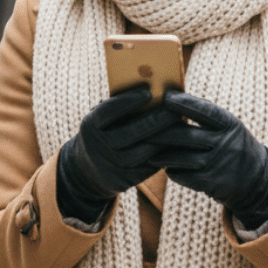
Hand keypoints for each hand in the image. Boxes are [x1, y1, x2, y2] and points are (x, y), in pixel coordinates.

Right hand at [57, 86, 181, 221]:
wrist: (87, 171)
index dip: (128, 101)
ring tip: (180, 126)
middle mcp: (98, 146)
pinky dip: (163, 155)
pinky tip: (177, 143)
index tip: (148, 92)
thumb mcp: (103, 120)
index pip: (108, 111)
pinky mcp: (124, 181)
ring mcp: (110, 165)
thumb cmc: (104, 133)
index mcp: (91, 125)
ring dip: (164, 139)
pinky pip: (148, 167)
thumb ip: (120, 107)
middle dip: (156, 120)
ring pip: (142, 152)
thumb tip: (152, 87)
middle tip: (176, 110)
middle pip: (130, 133)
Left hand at [148, 90, 267, 229]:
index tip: (165, 97)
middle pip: (187, 135)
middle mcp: (226, 144)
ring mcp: (218, 165)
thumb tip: (172, 100)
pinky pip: (183, 176)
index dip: (185, 104)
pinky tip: (164, 165)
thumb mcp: (229, 127)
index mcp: (230, 124)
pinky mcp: (211, 183)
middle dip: (162, 131)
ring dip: (161, 153)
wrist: (256, 180)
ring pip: (181, 158)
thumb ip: (206, 116)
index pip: (205, 111)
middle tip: (141, 125)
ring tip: (145, 146)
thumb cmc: (234, 145)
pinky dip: (171, 170)